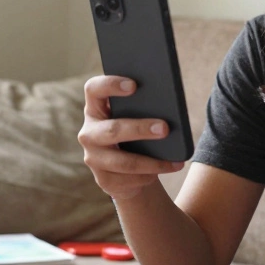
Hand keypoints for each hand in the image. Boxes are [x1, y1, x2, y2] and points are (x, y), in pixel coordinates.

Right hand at [78, 75, 184, 200]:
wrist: (130, 170)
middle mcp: (89, 132)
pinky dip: (151, 175)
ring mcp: (93, 158)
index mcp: (95, 108)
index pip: (94, 89)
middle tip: (165, 128)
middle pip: (112, 129)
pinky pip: (129, 179)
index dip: (110, 84)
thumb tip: (170, 112)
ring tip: (176, 161)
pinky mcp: (103, 179)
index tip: (134, 85)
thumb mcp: (137, 119)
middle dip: (140, 129)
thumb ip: (144, 109)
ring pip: (123, 162)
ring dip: (152, 162)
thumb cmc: (136, 135)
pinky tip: (167, 169)